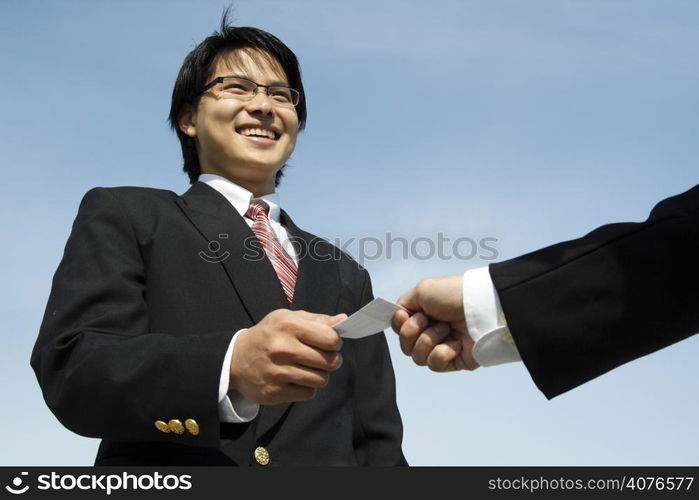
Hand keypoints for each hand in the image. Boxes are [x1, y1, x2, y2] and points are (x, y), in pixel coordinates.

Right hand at [230, 309, 345, 403]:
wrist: (235, 360)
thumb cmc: (268, 335)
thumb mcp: (287, 318)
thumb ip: (317, 320)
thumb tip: (343, 320)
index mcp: (287, 325)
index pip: (330, 339)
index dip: (335, 342)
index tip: (330, 343)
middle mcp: (282, 348)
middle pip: (329, 361)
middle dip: (331, 360)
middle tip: (322, 357)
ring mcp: (277, 372)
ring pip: (321, 379)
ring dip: (319, 375)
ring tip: (308, 368)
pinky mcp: (274, 392)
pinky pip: (308, 393)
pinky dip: (307, 387)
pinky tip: (296, 378)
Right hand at [391, 275, 478, 371]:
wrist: (481, 308)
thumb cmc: (453, 294)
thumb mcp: (422, 290)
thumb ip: (403, 304)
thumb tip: (397, 317)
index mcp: (422, 314)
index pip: (399, 328)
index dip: (398, 324)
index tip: (405, 316)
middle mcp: (430, 331)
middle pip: (405, 345)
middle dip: (412, 333)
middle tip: (429, 321)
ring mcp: (441, 347)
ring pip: (417, 357)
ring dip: (428, 341)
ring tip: (446, 330)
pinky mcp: (453, 361)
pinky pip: (434, 365)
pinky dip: (442, 353)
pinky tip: (455, 344)